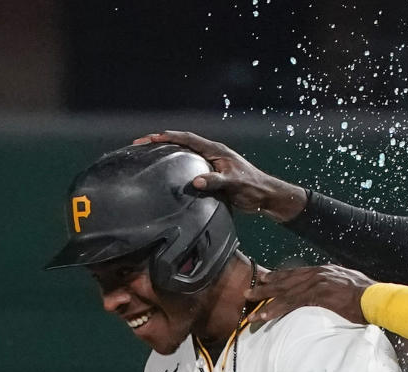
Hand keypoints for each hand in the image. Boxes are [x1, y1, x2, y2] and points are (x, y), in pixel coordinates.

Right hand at [132, 131, 307, 221]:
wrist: (266, 197)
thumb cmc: (253, 187)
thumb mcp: (234, 183)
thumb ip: (215, 181)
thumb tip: (196, 181)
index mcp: (216, 150)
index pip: (186, 139)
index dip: (166, 137)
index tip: (148, 139)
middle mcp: (212, 154)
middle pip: (182, 144)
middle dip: (161, 142)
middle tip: (140, 145)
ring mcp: (213, 165)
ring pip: (186, 155)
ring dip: (168, 154)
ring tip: (148, 158)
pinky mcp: (214, 177)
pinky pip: (191, 169)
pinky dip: (178, 168)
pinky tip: (168, 177)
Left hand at [245, 265, 375, 324]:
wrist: (376, 298)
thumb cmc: (368, 297)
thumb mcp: (352, 287)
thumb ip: (339, 288)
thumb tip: (337, 295)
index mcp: (326, 271)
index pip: (297, 273)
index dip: (279, 277)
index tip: (266, 279)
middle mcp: (319, 273)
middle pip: (286, 280)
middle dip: (266, 287)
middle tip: (249, 292)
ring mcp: (317, 282)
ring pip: (285, 291)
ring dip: (265, 300)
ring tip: (251, 308)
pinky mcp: (317, 294)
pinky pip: (291, 302)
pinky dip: (276, 309)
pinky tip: (265, 316)